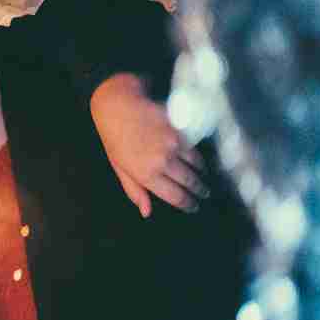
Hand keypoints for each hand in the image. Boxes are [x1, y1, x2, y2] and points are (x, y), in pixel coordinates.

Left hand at [90, 73, 208, 216]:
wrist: (118, 107)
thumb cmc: (115, 139)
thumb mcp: (119, 168)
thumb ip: (135, 191)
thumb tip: (146, 212)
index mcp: (146, 175)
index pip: (175, 197)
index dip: (188, 204)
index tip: (193, 206)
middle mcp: (161, 162)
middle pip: (190, 182)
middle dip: (198, 190)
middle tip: (203, 193)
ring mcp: (172, 145)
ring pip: (195, 166)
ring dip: (200, 173)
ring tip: (202, 177)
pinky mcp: (179, 130)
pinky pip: (194, 148)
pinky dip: (197, 156)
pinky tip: (198, 160)